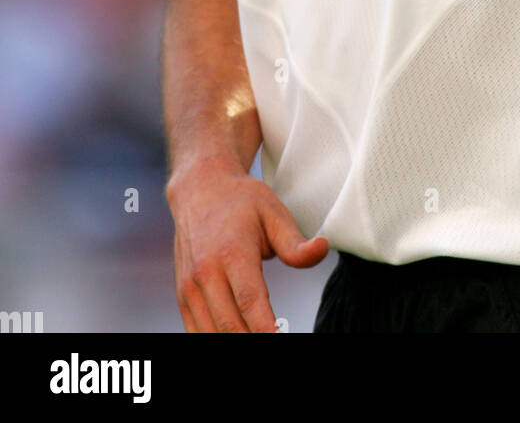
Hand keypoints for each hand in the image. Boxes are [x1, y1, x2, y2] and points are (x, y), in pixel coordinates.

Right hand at [167, 156, 329, 332]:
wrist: (200, 190)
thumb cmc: (243, 202)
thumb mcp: (274, 212)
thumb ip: (295, 242)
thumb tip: (322, 249)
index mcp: (232, 251)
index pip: (250, 300)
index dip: (267, 329)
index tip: (282, 337)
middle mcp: (205, 272)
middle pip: (230, 325)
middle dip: (254, 342)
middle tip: (279, 341)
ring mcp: (190, 286)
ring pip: (212, 333)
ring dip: (236, 342)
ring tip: (261, 337)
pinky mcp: (183, 296)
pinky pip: (197, 331)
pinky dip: (216, 338)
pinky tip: (239, 334)